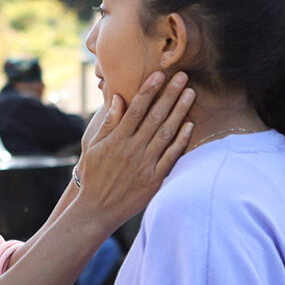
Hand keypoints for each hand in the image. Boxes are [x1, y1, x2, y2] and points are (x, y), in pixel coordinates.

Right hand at [71, 71, 193, 230]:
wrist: (97, 209)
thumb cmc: (94, 176)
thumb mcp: (93, 147)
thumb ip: (108, 124)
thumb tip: (119, 100)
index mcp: (117, 139)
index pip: (136, 109)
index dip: (149, 90)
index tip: (160, 74)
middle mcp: (132, 149)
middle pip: (154, 116)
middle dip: (170, 94)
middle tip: (183, 76)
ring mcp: (145, 164)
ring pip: (166, 133)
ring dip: (180, 112)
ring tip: (190, 94)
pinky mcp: (154, 179)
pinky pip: (171, 157)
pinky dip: (181, 141)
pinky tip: (190, 125)